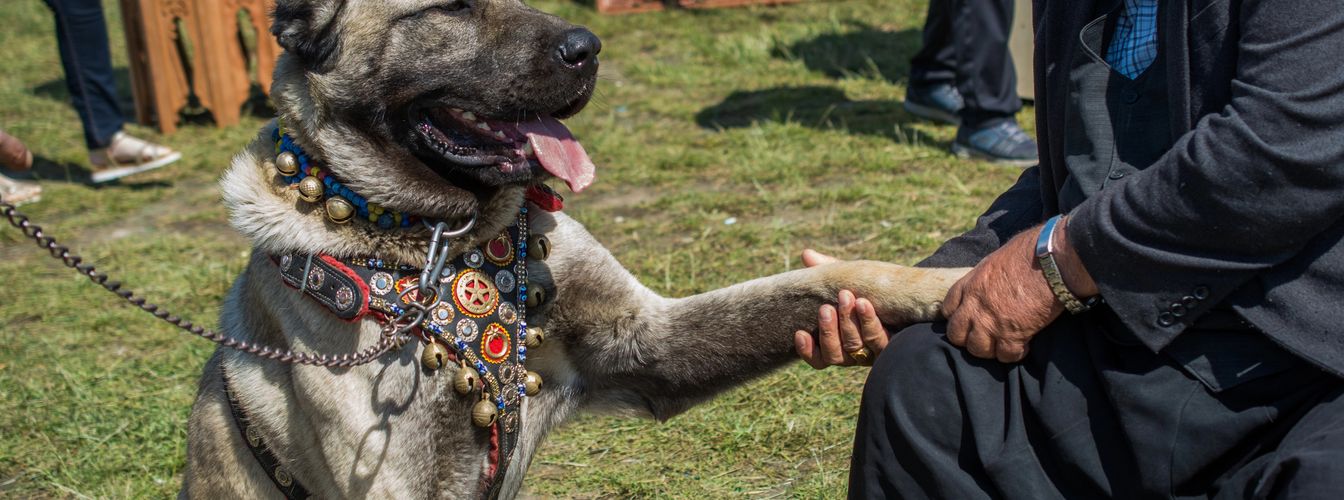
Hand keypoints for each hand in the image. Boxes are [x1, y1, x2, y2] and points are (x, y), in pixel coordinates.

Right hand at [793, 250, 891, 368]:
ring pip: (856, 348)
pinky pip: (880, 341)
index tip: (800, 333)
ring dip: (848, 323)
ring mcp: (876, 352)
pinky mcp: (895, 346)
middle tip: (826, 307)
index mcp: (842, 344)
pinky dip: (869, 322)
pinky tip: (865, 303)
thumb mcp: (851, 279)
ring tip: (847, 297)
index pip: (821, 358)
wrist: (914, 293)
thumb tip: (806, 254)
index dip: (808, 350)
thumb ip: (829, 271)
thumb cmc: (874, 288)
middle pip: (836, 355)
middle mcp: (857, 354)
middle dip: (829, 331)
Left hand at [941, 220, 1094, 361]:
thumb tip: (993, 279)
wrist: (1050, 262)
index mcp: (969, 284)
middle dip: (968, 338)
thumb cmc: (1029, 252)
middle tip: (984, 337)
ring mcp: (991, 322)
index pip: (948, 309)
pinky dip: (1014, 354)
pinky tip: (1023, 346)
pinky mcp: (1012, 335)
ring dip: (990, 349)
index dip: (957, 317)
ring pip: (978, 349)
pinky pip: (1005, 355)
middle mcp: (974, 305)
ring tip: (1002, 344)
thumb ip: (987, 276)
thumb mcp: (996, 260)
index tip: (968, 319)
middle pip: (956, 335)